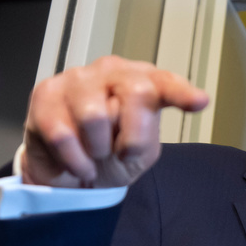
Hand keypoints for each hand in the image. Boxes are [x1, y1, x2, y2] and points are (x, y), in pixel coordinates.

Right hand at [21, 55, 208, 187]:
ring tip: (95, 153)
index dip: (181, 93)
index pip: (165, 83)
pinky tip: (76, 161)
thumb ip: (145, 133)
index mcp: (142, 81)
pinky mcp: (46, 95)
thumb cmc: (111, 155)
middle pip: (135, 92)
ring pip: (95, 115)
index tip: (200, 102)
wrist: (71, 173)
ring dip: (98, 148)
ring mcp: (77, 80)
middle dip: (134, 134)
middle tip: (124, 152)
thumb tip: (134, 119)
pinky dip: (74, 159)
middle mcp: (111, 72)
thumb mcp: (141, 151)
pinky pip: (64, 134)